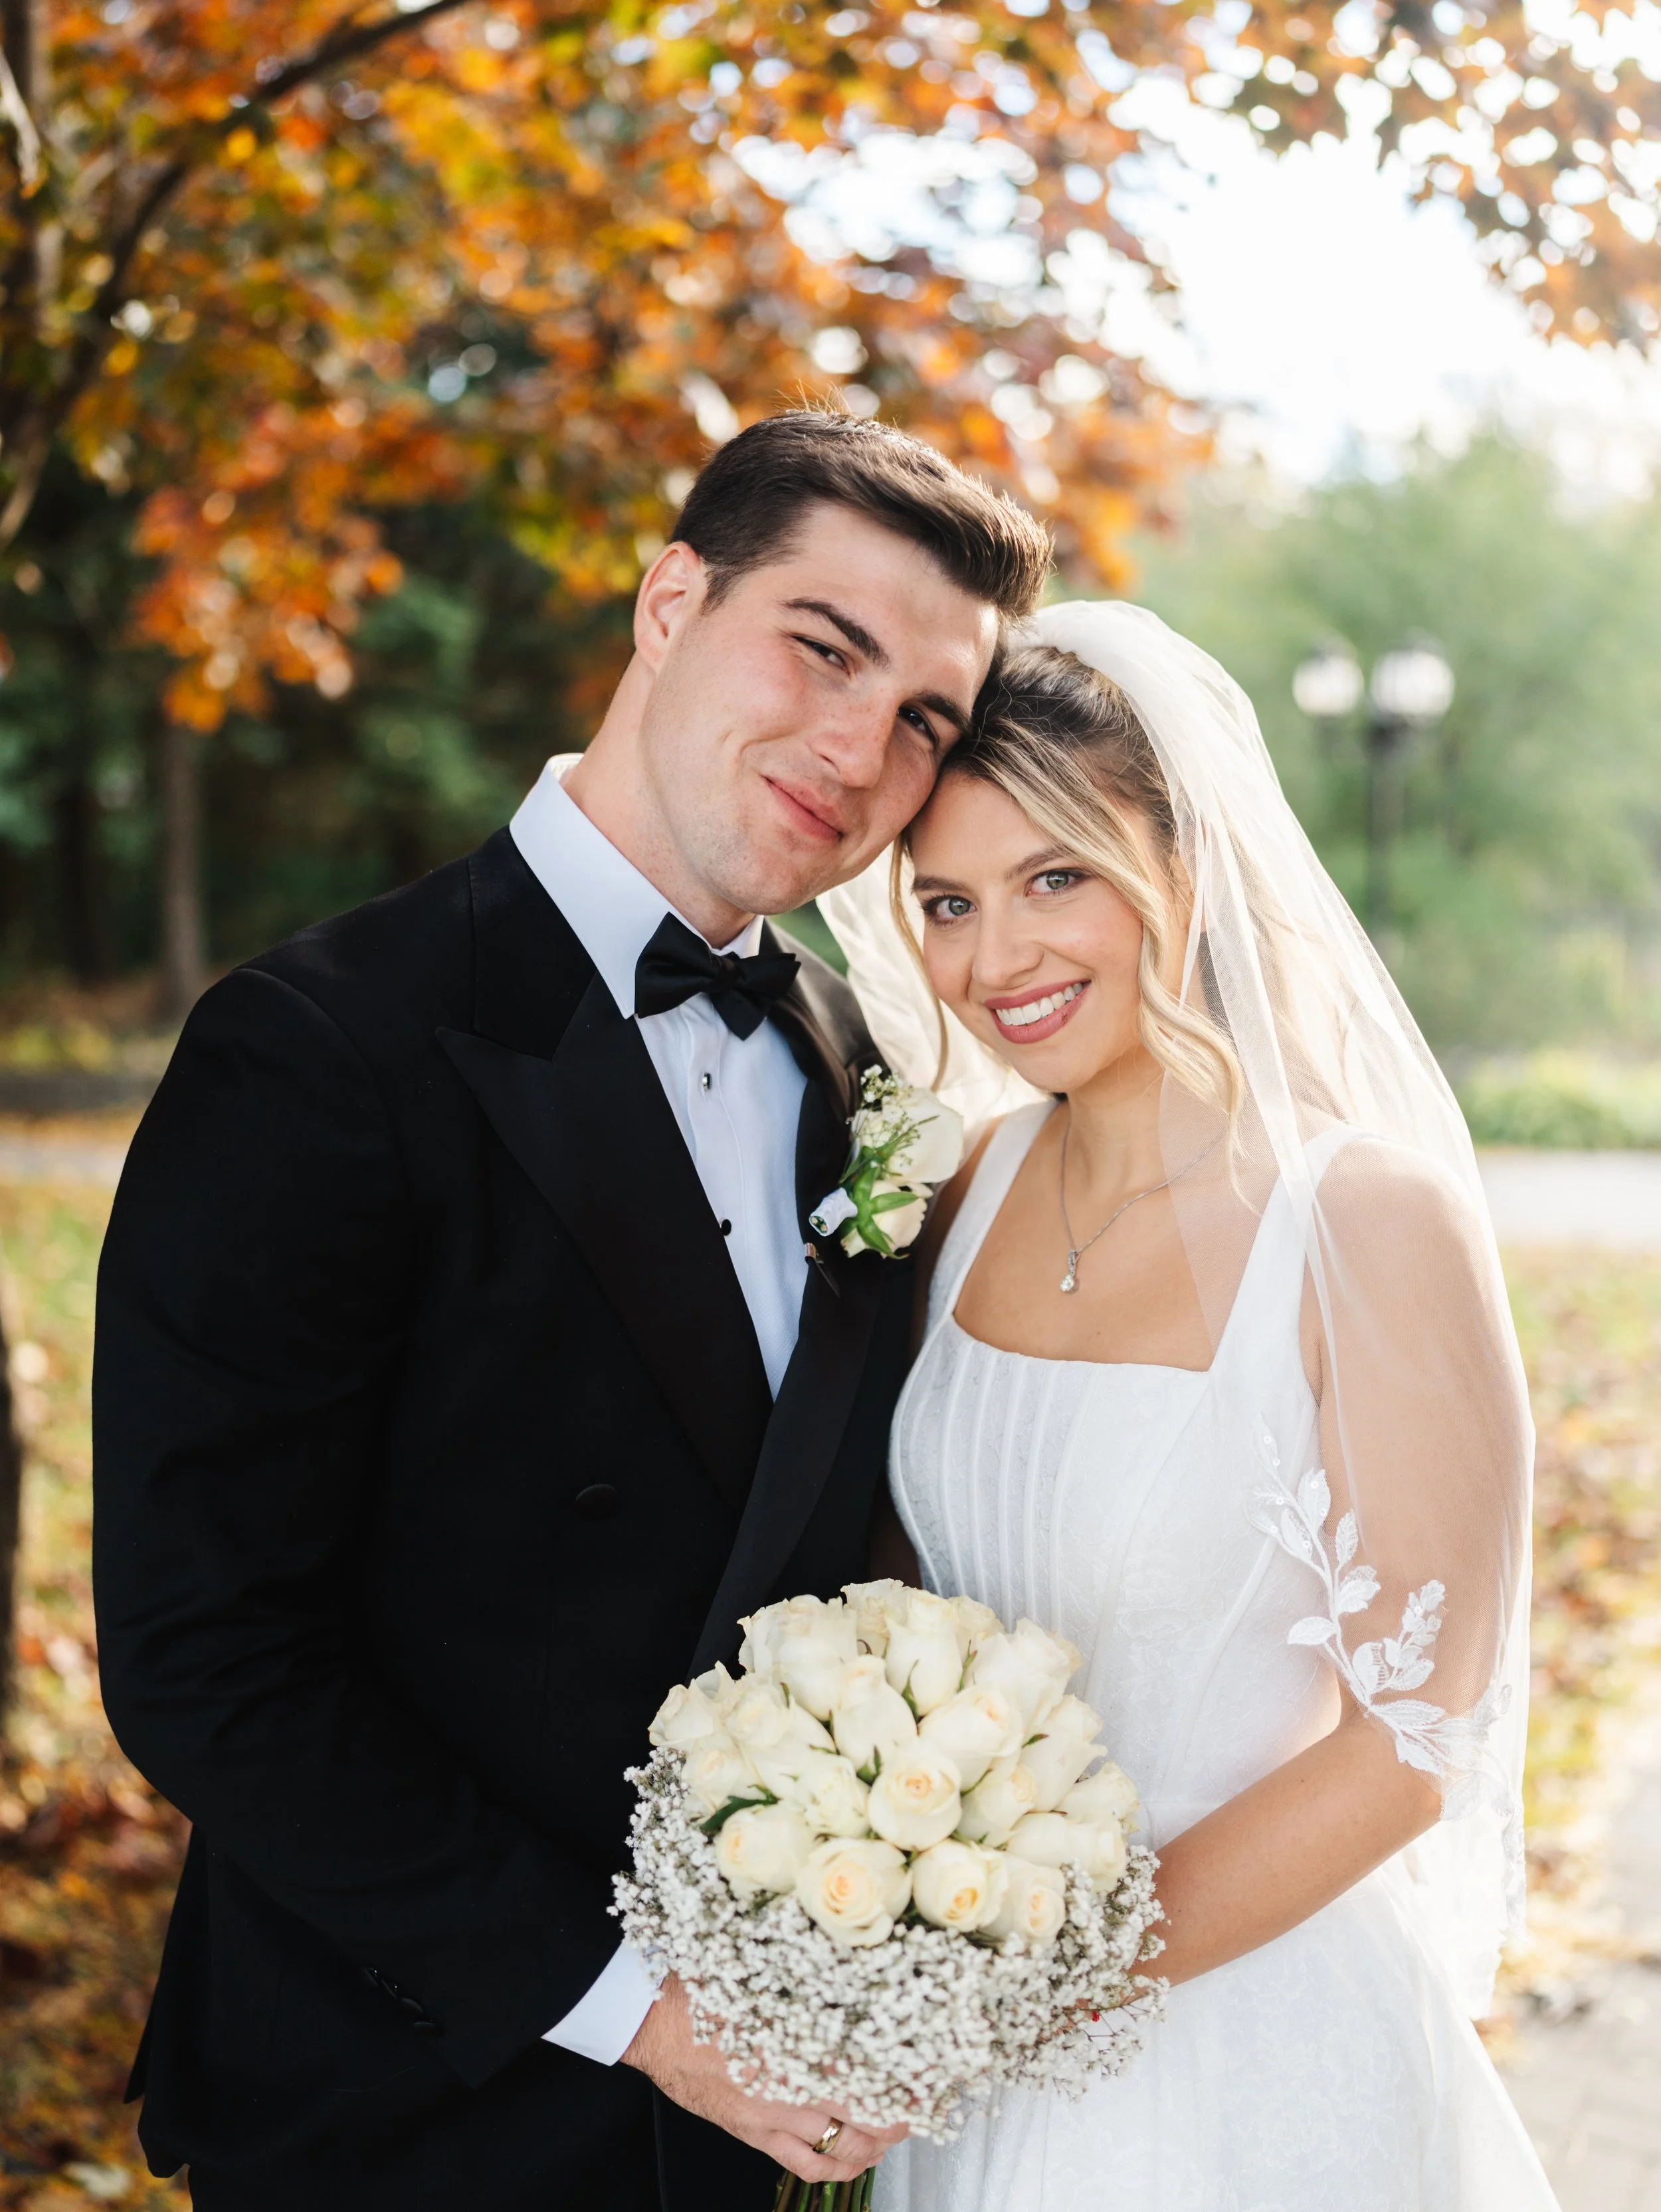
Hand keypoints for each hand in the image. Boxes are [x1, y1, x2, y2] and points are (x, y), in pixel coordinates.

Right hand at [622, 1973, 906, 2183]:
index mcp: (797, 2039)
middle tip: (925, 2103)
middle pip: (866, 2113)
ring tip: (898, 2131)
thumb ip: (810, 1980)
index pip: (869, 2064)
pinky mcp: (755, 2133)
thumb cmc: (706, 1991)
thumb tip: (856, 1966)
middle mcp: (791, 2084)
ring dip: (877, 2143)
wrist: (656, 2025)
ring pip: (843, 2145)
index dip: (904, 2073)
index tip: (931, 2066)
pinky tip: (857, 2159)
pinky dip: (838, 2167)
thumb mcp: (764, 1975)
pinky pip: (806, 2164)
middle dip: (902, 2114)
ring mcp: (774, 2115)